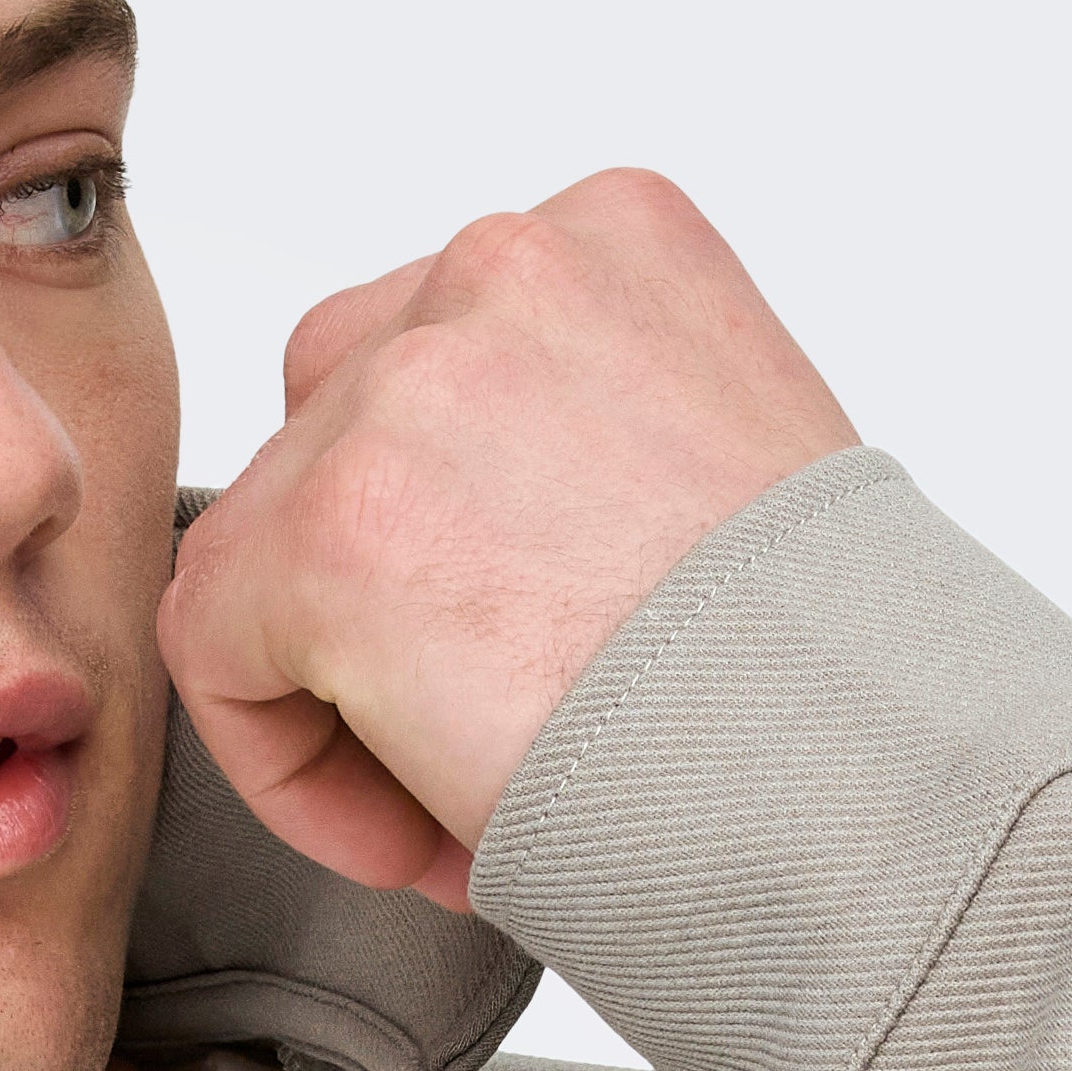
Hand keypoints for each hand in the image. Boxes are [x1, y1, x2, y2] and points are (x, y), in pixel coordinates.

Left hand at [160, 170, 853, 908]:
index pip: (439, 360)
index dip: (457, 540)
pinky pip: (214, 647)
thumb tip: (487, 535)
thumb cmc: (829, 676)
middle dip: (379, 601)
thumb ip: (587, 442)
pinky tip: (418, 834)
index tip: (532, 666)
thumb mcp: (730, 466)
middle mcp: (502, 267)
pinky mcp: (329, 526)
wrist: (857, 776)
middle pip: (332, 428)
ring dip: (338, 688)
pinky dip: (287, 765)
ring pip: (269, 542)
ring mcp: (406, 386)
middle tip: (482, 735)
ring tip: (462, 795)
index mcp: (613, 235)